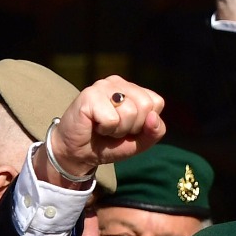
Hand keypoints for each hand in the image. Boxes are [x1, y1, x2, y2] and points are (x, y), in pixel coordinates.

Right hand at [39, 78, 164, 185]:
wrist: (78, 153)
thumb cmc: (109, 143)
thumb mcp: (140, 142)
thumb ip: (155, 131)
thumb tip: (153, 117)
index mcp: (132, 89)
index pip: (156, 103)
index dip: (145, 123)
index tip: (128, 127)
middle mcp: (118, 83)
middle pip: (145, 106)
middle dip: (133, 126)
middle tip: (115, 128)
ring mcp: (102, 86)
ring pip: (130, 112)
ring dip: (118, 129)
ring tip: (104, 127)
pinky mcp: (89, 95)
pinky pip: (112, 119)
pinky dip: (105, 129)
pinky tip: (95, 125)